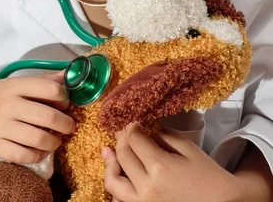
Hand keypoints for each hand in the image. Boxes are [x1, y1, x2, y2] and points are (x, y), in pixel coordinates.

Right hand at [0, 71, 74, 165]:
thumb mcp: (13, 85)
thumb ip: (41, 81)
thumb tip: (68, 75)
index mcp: (14, 86)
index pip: (49, 88)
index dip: (63, 97)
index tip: (65, 103)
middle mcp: (8, 104)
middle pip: (47, 117)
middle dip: (65, 124)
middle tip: (68, 126)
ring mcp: (0, 126)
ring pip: (38, 139)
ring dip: (54, 142)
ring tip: (56, 140)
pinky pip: (23, 155)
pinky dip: (38, 156)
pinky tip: (41, 151)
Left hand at [103, 123, 245, 201]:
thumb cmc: (207, 175)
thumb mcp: (187, 148)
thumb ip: (162, 136)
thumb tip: (144, 129)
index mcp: (160, 166)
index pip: (133, 139)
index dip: (130, 126)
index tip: (132, 121)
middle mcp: (147, 187)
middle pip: (122, 156)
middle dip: (121, 139)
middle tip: (123, 131)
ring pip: (113, 183)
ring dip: (110, 164)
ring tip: (109, 152)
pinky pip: (121, 200)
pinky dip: (117, 187)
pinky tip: (120, 175)